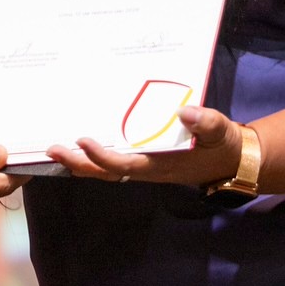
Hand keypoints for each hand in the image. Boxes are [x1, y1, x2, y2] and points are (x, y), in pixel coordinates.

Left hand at [46, 105, 240, 185]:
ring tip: (55, 150)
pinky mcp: (144, 162)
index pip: (125, 165)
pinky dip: (93, 158)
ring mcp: (144, 167)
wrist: (231, 160)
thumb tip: (184, 113)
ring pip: (106, 170)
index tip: (83, 141)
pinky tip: (78, 149)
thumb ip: (206, 122)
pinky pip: (114, 164)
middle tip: (53, 149)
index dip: (102, 156)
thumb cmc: (223, 145)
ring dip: (81, 162)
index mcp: (161, 165)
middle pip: (106, 172)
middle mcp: (148, 169)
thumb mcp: (221, 131)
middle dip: (79, 163)